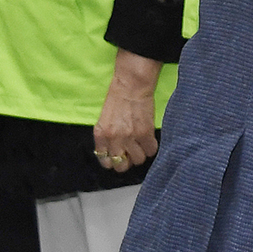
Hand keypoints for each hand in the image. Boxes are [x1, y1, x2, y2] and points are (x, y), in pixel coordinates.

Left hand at [93, 52, 162, 172]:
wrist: (131, 86)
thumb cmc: (117, 99)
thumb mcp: (104, 120)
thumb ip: (106, 137)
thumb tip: (115, 152)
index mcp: (100, 135)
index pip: (105, 161)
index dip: (113, 162)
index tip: (119, 157)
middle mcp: (113, 139)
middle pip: (122, 166)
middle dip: (127, 161)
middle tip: (132, 152)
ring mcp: (130, 137)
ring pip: (138, 160)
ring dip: (141, 154)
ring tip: (142, 144)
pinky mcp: (145, 133)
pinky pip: (151, 150)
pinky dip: (151, 147)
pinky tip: (149, 139)